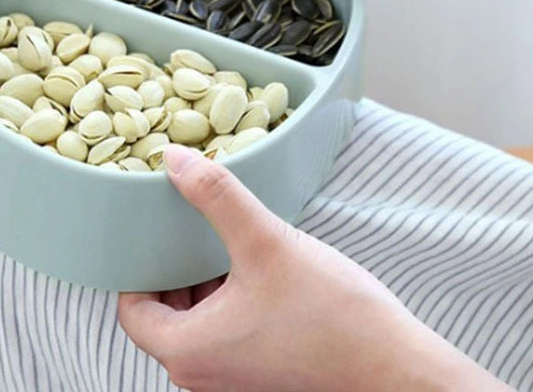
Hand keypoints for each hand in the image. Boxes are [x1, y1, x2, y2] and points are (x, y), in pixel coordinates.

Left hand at [118, 145, 508, 391]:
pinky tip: (248, 264)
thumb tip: (173, 161)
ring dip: (200, 281)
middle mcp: (202, 374)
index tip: (148, 230)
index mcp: (189, 352)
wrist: (400, 372)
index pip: (132, 308)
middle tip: (180, 225)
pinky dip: (225, 297)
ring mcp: (233, 378)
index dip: (136, 265)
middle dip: (169, 268)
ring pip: (195, 321)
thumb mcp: (266, 242)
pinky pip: (223, 331)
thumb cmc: (334, 318)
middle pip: (161, 313)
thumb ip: (216, 197)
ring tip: (215, 238)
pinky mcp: (260, 373)